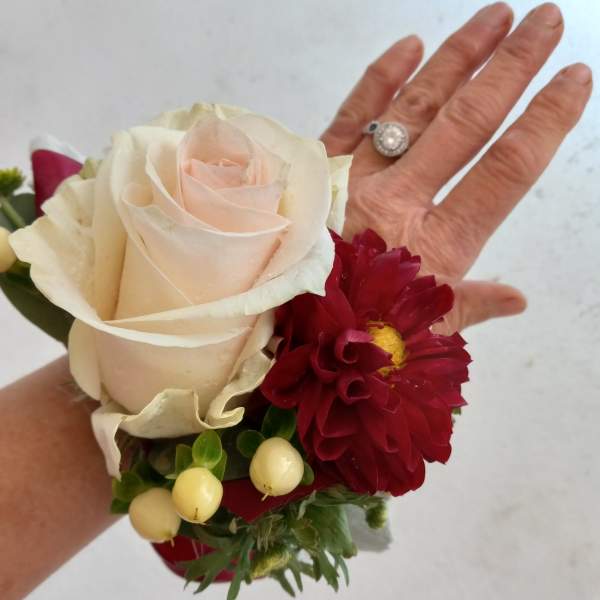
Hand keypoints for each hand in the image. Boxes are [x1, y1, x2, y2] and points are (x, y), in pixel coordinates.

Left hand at [321, 2, 591, 331]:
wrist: (275, 324)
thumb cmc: (352, 334)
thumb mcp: (419, 331)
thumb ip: (469, 307)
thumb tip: (517, 299)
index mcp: (435, 245)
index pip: (504, 172)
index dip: (544, 123)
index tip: (574, 80)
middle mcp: (399, 200)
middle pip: (465, 124)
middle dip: (510, 70)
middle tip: (546, 24)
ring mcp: (356, 177)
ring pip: (415, 107)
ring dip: (457, 58)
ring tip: (497, 18)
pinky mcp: (318, 168)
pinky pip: (350, 114)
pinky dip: (379, 79)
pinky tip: (409, 45)